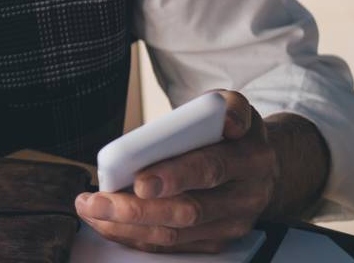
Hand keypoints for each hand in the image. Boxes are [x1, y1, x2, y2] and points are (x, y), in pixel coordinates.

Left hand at [76, 90, 279, 253]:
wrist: (263, 167)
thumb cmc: (233, 133)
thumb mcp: (233, 107)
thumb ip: (226, 107)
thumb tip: (226, 120)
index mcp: (250, 159)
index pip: (211, 169)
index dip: (175, 176)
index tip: (140, 182)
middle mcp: (245, 197)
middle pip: (189, 210)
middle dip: (138, 209)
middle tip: (97, 202)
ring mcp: (231, 224)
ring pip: (175, 234)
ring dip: (126, 225)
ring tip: (90, 210)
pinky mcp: (215, 240)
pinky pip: (170, 245)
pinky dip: (133, 235)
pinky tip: (105, 222)